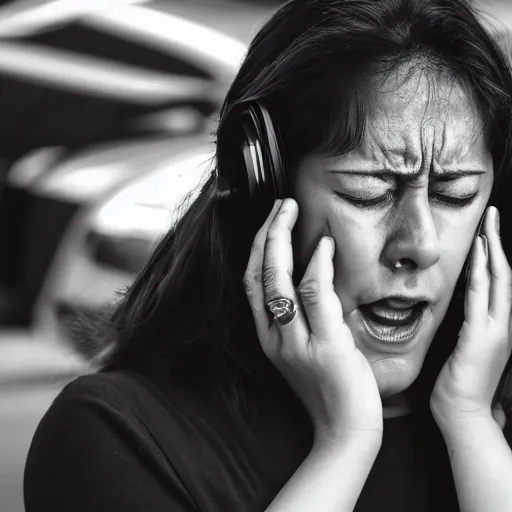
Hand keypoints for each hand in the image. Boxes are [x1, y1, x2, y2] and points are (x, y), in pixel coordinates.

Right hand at [243, 198, 382, 446]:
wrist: (345, 431)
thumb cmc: (329, 388)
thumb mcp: (303, 351)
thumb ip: (301, 319)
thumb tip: (310, 280)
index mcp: (269, 337)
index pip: (252, 284)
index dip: (256, 249)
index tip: (269, 223)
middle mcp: (275, 337)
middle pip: (259, 275)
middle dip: (266, 235)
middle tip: (280, 206)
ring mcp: (297, 342)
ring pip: (279, 280)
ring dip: (282, 240)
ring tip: (291, 212)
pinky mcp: (325, 345)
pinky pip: (316, 296)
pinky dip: (317, 265)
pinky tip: (323, 244)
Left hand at [430, 206, 511, 430]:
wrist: (463, 414)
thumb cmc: (461, 385)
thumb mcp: (467, 349)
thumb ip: (470, 328)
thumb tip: (463, 311)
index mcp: (498, 326)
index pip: (499, 283)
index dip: (494, 255)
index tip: (486, 233)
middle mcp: (503, 324)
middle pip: (503, 274)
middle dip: (497, 242)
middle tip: (492, 215)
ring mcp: (495, 330)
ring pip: (498, 279)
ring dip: (492, 249)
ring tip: (488, 224)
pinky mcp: (481, 336)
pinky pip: (482, 296)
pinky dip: (482, 272)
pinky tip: (479, 252)